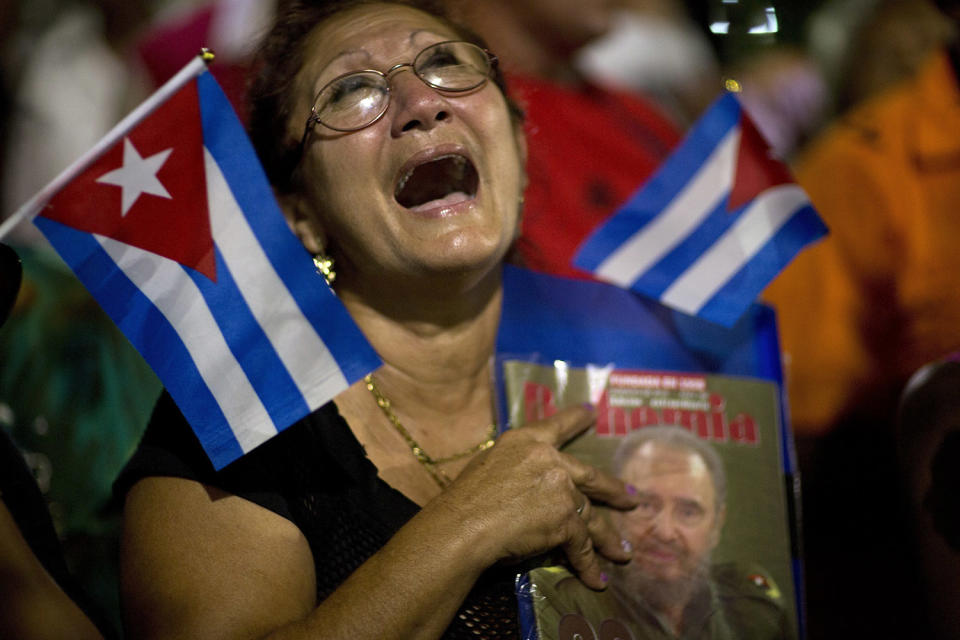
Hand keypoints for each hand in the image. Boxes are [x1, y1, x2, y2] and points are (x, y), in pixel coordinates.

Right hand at [433, 405, 638, 589]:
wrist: (464, 525)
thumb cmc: (465, 499)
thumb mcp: (486, 466)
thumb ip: (514, 467)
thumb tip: (524, 481)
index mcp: (525, 440)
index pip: (556, 426)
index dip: (576, 419)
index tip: (592, 412)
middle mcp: (549, 459)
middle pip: (589, 475)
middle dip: (613, 490)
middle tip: (631, 498)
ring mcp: (561, 489)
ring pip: (591, 516)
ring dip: (608, 538)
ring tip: (622, 553)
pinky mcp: (565, 520)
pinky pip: (581, 546)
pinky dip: (588, 565)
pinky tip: (596, 579)